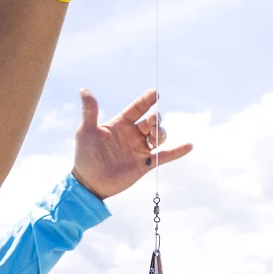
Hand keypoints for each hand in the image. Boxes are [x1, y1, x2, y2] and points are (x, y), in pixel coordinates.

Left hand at [71, 88, 191, 199]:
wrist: (89, 183)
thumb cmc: (85, 156)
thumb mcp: (86, 131)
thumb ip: (90, 111)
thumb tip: (84, 90)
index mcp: (120, 124)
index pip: (137, 108)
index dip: (146, 100)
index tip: (155, 93)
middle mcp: (132, 135)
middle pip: (151, 121)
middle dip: (155, 119)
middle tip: (152, 121)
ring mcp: (140, 149)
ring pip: (159, 136)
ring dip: (161, 133)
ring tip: (155, 136)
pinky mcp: (145, 164)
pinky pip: (164, 155)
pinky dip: (177, 151)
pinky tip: (188, 145)